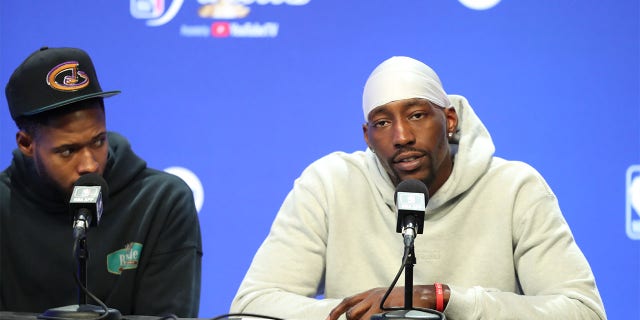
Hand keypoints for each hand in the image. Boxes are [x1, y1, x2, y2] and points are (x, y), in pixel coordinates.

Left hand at [325, 285, 448, 319]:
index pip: (347, 301)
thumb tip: (360, 315)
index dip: (335, 312)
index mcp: (370, 293)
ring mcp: (378, 305)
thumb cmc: (406, 298)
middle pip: (351, 313)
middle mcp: (372, 297)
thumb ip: (371, 303)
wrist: (422, 296)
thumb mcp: (384, 296)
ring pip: (359, 319)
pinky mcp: (385, 312)